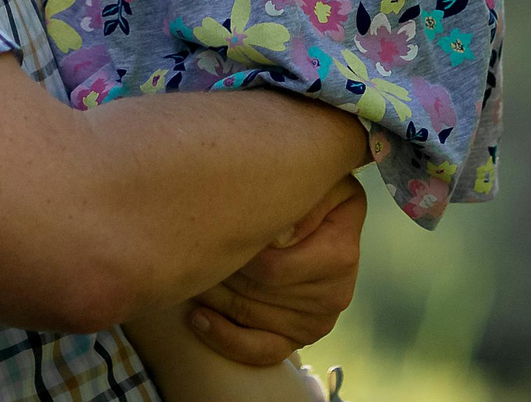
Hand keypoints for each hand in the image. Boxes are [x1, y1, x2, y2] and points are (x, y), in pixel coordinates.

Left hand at [185, 176, 366, 364]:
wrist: (322, 214)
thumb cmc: (310, 189)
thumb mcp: (316, 179)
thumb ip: (304, 197)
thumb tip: (279, 237)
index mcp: (340, 255)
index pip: (270, 268)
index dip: (236, 251)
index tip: (211, 230)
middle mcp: (335, 295)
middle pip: (254, 293)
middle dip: (218, 269)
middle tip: (190, 248)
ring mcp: (316, 322)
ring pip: (249, 317)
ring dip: (212, 295)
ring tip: (191, 269)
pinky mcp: (299, 338)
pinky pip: (260, 351)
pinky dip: (225, 338)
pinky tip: (198, 318)